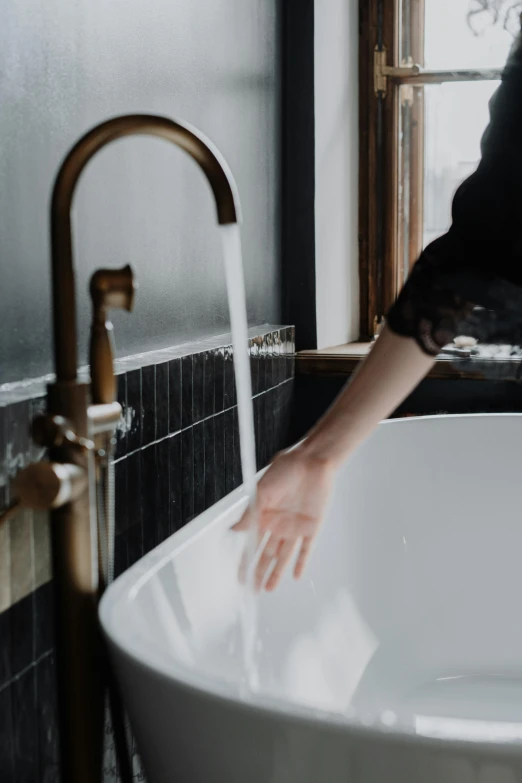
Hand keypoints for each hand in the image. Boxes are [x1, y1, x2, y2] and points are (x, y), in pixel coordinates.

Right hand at [231, 446, 335, 591]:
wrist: (312, 462)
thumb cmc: (285, 469)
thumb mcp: (263, 491)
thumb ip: (251, 513)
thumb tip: (234, 530)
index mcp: (263, 515)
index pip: (252, 544)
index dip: (245, 561)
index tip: (239, 577)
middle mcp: (277, 525)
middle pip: (266, 554)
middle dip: (258, 572)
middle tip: (251, 590)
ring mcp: (294, 528)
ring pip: (283, 556)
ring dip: (276, 572)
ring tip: (268, 589)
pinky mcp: (311, 527)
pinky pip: (306, 549)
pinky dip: (301, 562)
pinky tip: (295, 576)